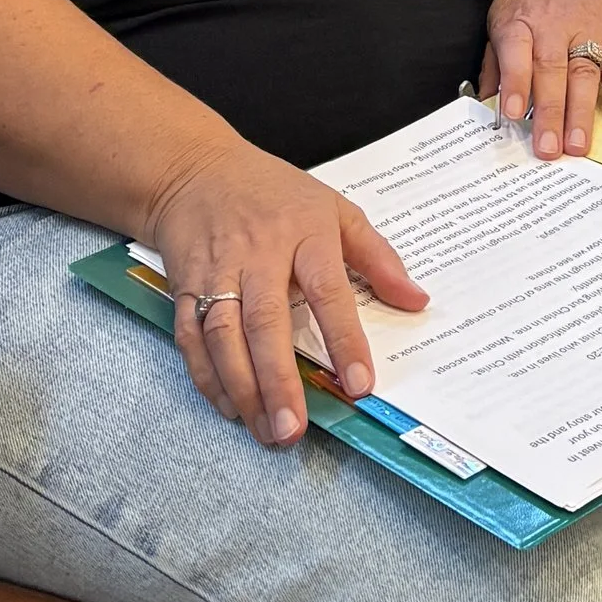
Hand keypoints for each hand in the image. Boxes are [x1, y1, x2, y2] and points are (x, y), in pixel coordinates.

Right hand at [145, 138, 425, 446]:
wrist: (196, 171)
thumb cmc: (276, 195)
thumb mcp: (336, 209)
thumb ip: (378, 257)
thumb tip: (417, 301)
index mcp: (304, 233)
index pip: (329, 290)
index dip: (344, 339)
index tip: (360, 384)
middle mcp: (258, 255)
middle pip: (265, 320)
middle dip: (278, 379)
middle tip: (294, 429)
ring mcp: (216, 272)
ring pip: (223, 336)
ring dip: (242, 389)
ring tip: (266, 430)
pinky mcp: (183, 288)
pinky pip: (191, 339)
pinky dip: (208, 378)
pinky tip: (230, 409)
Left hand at [480, 0, 601, 160]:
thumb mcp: (502, 12)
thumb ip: (495, 60)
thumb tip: (485, 104)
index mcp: (520, 21)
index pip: (516, 53)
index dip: (514, 82)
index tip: (512, 113)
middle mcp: (553, 26)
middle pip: (552, 73)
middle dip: (549, 114)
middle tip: (548, 150)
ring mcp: (586, 30)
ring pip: (584, 75)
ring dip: (582, 114)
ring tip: (579, 147)